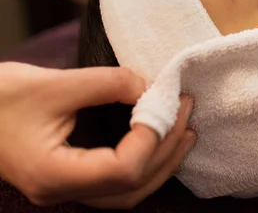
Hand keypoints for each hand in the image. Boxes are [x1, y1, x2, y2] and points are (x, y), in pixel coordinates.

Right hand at [0, 62, 195, 208]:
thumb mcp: (52, 83)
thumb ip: (106, 83)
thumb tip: (150, 86)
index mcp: (54, 175)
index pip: (122, 170)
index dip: (152, 137)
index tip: (165, 101)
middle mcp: (62, 191)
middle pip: (132, 186)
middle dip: (168, 147)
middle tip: (185, 108)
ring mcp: (66, 189)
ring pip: (129, 192)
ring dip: (163, 161)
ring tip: (185, 128)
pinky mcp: (71, 178)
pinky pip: (118, 183)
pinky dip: (145, 163)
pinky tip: (159, 139)